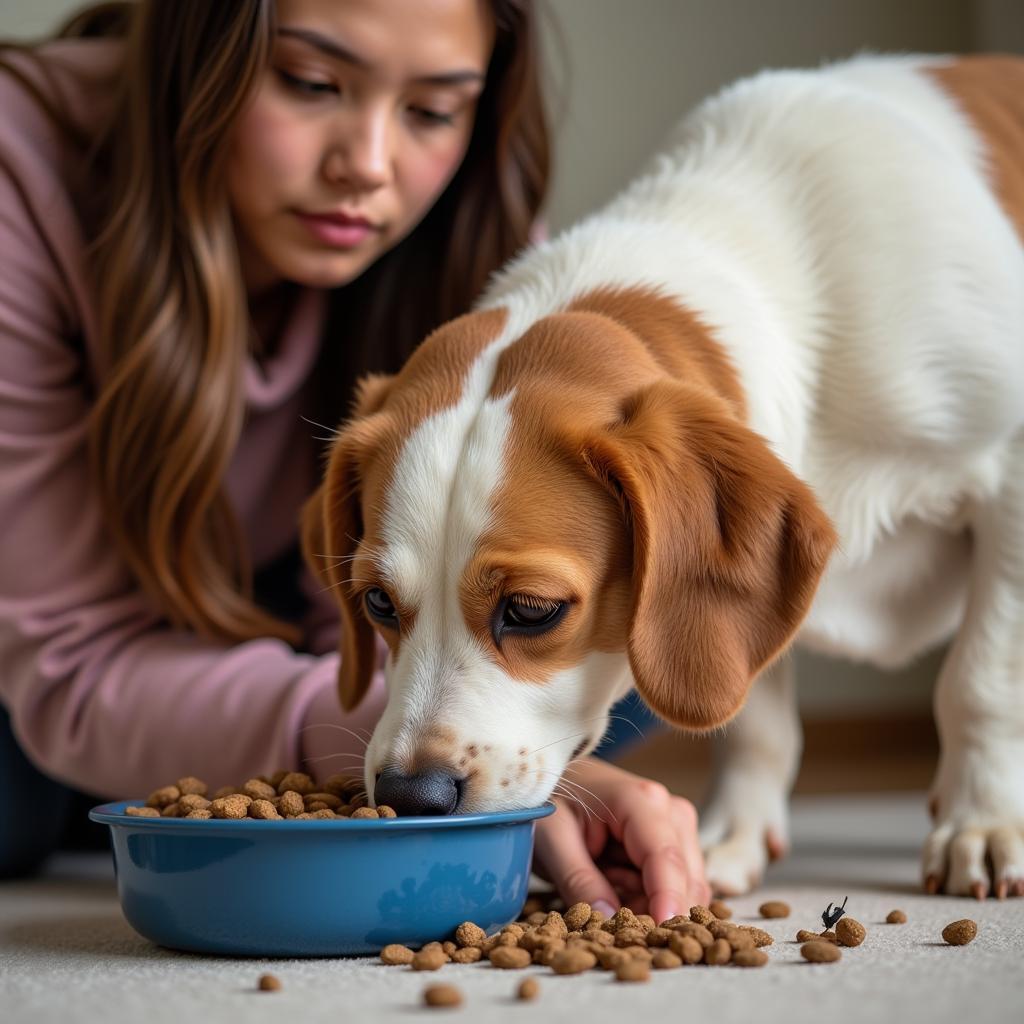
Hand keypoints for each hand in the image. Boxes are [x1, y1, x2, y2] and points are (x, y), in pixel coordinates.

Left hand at [532, 756, 710, 922]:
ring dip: (646, 902)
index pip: (666, 859)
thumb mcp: (551, 839)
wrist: (558, 779)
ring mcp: (676, 827)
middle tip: (602, 906)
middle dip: (650, 908)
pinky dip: (646, 897)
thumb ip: (578, 880)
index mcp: (641, 801)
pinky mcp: (674, 842)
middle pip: (683, 879)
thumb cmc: (551, 800)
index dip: (667, 900)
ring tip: (602, 880)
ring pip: (683, 888)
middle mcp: (670, 811)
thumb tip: (608, 919)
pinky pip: (674, 886)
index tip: (659, 935)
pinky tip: (615, 880)